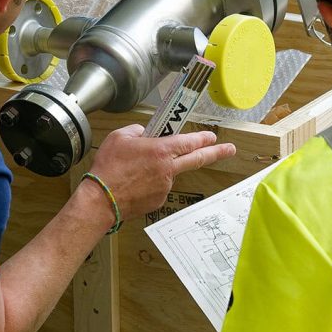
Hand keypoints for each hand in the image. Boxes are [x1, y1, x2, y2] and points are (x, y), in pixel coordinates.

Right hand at [88, 125, 235, 220]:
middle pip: (197, 159)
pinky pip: (159, 187)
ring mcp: (165, 186)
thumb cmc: (108, 169)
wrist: (101, 200)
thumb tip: (145, 133)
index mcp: (161, 151)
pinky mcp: (159, 200)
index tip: (212, 136)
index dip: (203, 138)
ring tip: (134, 172)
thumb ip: (137, 131)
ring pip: (169, 173)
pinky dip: (151, 183)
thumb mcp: (120, 138)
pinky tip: (134, 183)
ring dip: (160, 170)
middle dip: (217, 153)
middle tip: (230, 150)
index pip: (189, 142)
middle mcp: (168, 169)